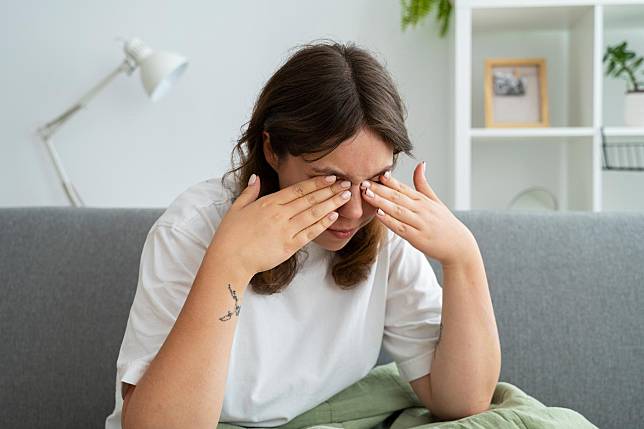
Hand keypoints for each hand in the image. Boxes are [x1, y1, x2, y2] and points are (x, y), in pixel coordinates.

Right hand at [209, 174, 350, 275]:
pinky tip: (334, 216)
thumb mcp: (236, 208)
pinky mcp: (289, 246)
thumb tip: (256, 178)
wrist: (229, 259)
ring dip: (331, 203)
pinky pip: (310, 233)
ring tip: (346, 196)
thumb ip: (249, 192)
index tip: (331, 177)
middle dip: (330, 190)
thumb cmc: (230, 235)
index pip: (298, 189)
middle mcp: (280, 214)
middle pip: (310, 199)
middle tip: (347, 183)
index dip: (316, 183)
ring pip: (313, 213)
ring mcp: (286, 230)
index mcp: (268, 202)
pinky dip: (323, 224)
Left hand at [360, 162, 479, 266]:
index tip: (375, 172)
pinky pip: (400, 227)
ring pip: (397, 210)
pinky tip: (378, 214)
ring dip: (380, 201)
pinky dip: (389, 220)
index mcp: (423, 200)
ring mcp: (419, 223)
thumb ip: (423, 184)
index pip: (403, 187)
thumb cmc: (445, 223)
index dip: (388, 180)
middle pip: (397, 197)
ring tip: (366, 194)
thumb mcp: (435, 200)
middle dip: (379, 189)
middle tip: (363, 181)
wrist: (459, 246)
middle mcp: (421, 209)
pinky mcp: (417, 238)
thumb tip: (420, 164)